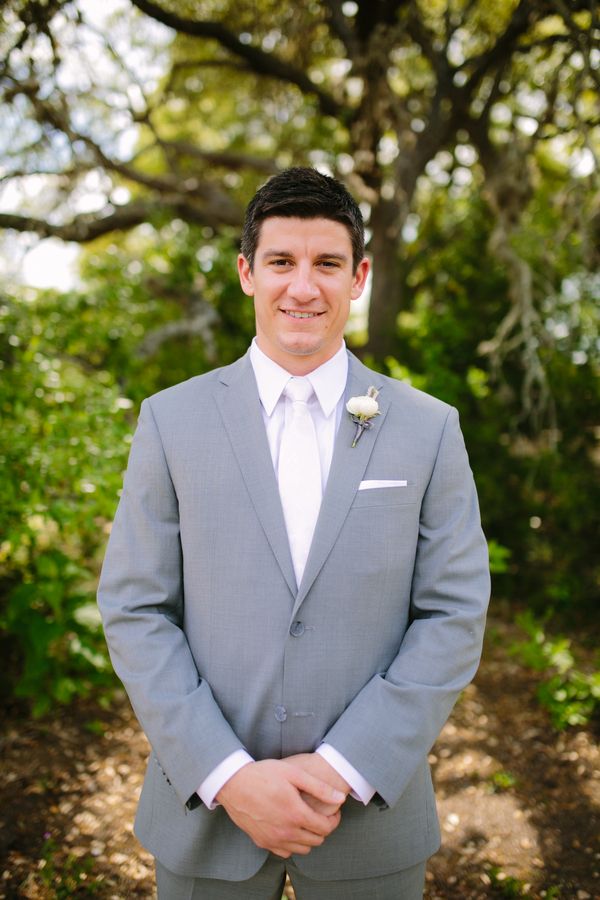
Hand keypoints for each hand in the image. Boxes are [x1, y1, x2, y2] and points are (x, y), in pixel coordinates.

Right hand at [216, 759, 345, 857]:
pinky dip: (292, 844)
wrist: (233, 783)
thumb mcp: (294, 774)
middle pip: (316, 840)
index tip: (333, 812)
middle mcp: (286, 832)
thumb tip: (340, 799)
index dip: (334, 820)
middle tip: (321, 815)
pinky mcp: (262, 842)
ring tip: (306, 821)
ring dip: (309, 837)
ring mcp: (273, 839)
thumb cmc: (263, 774)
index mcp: (296, 814)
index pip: (326, 828)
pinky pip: (285, 852)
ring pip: (302, 849)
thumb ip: (319, 788)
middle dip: (323, 828)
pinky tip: (290, 828)